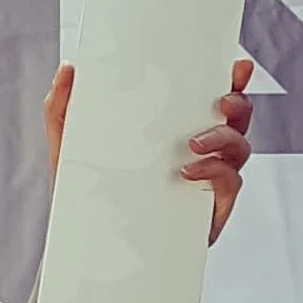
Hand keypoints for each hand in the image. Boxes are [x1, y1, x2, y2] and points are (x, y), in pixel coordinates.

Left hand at [44, 57, 253, 244]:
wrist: (89, 237)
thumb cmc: (86, 183)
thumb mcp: (70, 142)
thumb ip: (64, 105)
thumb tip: (68, 68)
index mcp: (175, 126)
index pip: (211, 96)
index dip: (232, 79)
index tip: (238, 66)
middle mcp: (200, 148)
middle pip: (237, 119)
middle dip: (238, 104)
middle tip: (220, 103)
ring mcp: (208, 177)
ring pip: (239, 149)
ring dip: (224, 139)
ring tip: (193, 144)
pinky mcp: (209, 206)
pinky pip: (229, 183)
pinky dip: (215, 173)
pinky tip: (188, 172)